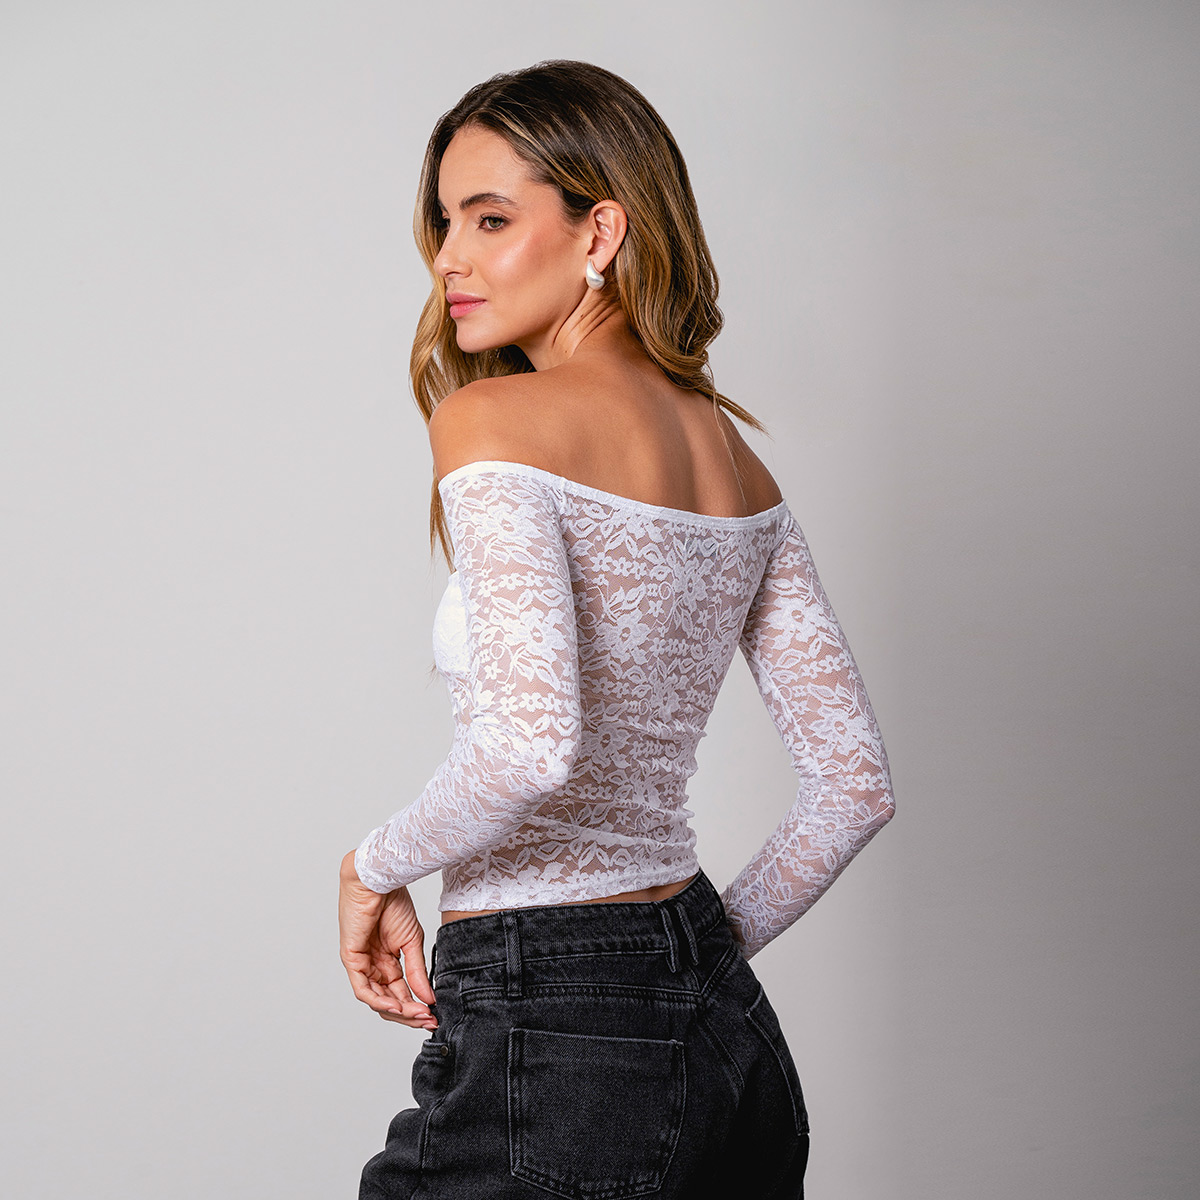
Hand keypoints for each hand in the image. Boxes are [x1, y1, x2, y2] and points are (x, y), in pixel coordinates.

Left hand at [338, 851, 437, 1030]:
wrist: (380, 879)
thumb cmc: (394, 902)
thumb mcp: (412, 941)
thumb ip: (417, 971)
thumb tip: (428, 997)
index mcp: (387, 960)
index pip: (400, 992)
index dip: (416, 1007)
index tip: (434, 1015)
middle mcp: (373, 965)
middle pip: (389, 1001)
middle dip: (409, 1014)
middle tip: (428, 1020)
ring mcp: (361, 963)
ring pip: (376, 999)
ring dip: (397, 1010)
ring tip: (418, 1015)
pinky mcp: (351, 958)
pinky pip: (363, 988)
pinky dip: (379, 1000)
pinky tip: (397, 1005)